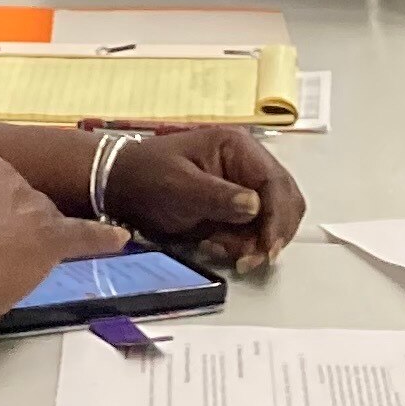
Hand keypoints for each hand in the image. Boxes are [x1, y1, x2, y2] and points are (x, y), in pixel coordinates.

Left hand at [100, 126, 304, 274]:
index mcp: (237, 147)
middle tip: (249, 258)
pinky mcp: (233, 207)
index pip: (275, 182)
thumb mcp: (179, 186)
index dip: (278, 217)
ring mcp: (242, 186)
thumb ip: (218, 196)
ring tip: (224, 251)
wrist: (120, 185)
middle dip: (271, 233)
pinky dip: (242, 245)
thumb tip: (256, 206)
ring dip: (255, 242)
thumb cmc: (146, 176)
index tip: (268, 248)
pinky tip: (216, 247)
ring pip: (272, 220)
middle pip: (284, 201)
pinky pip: (253, 231)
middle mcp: (246, 164)